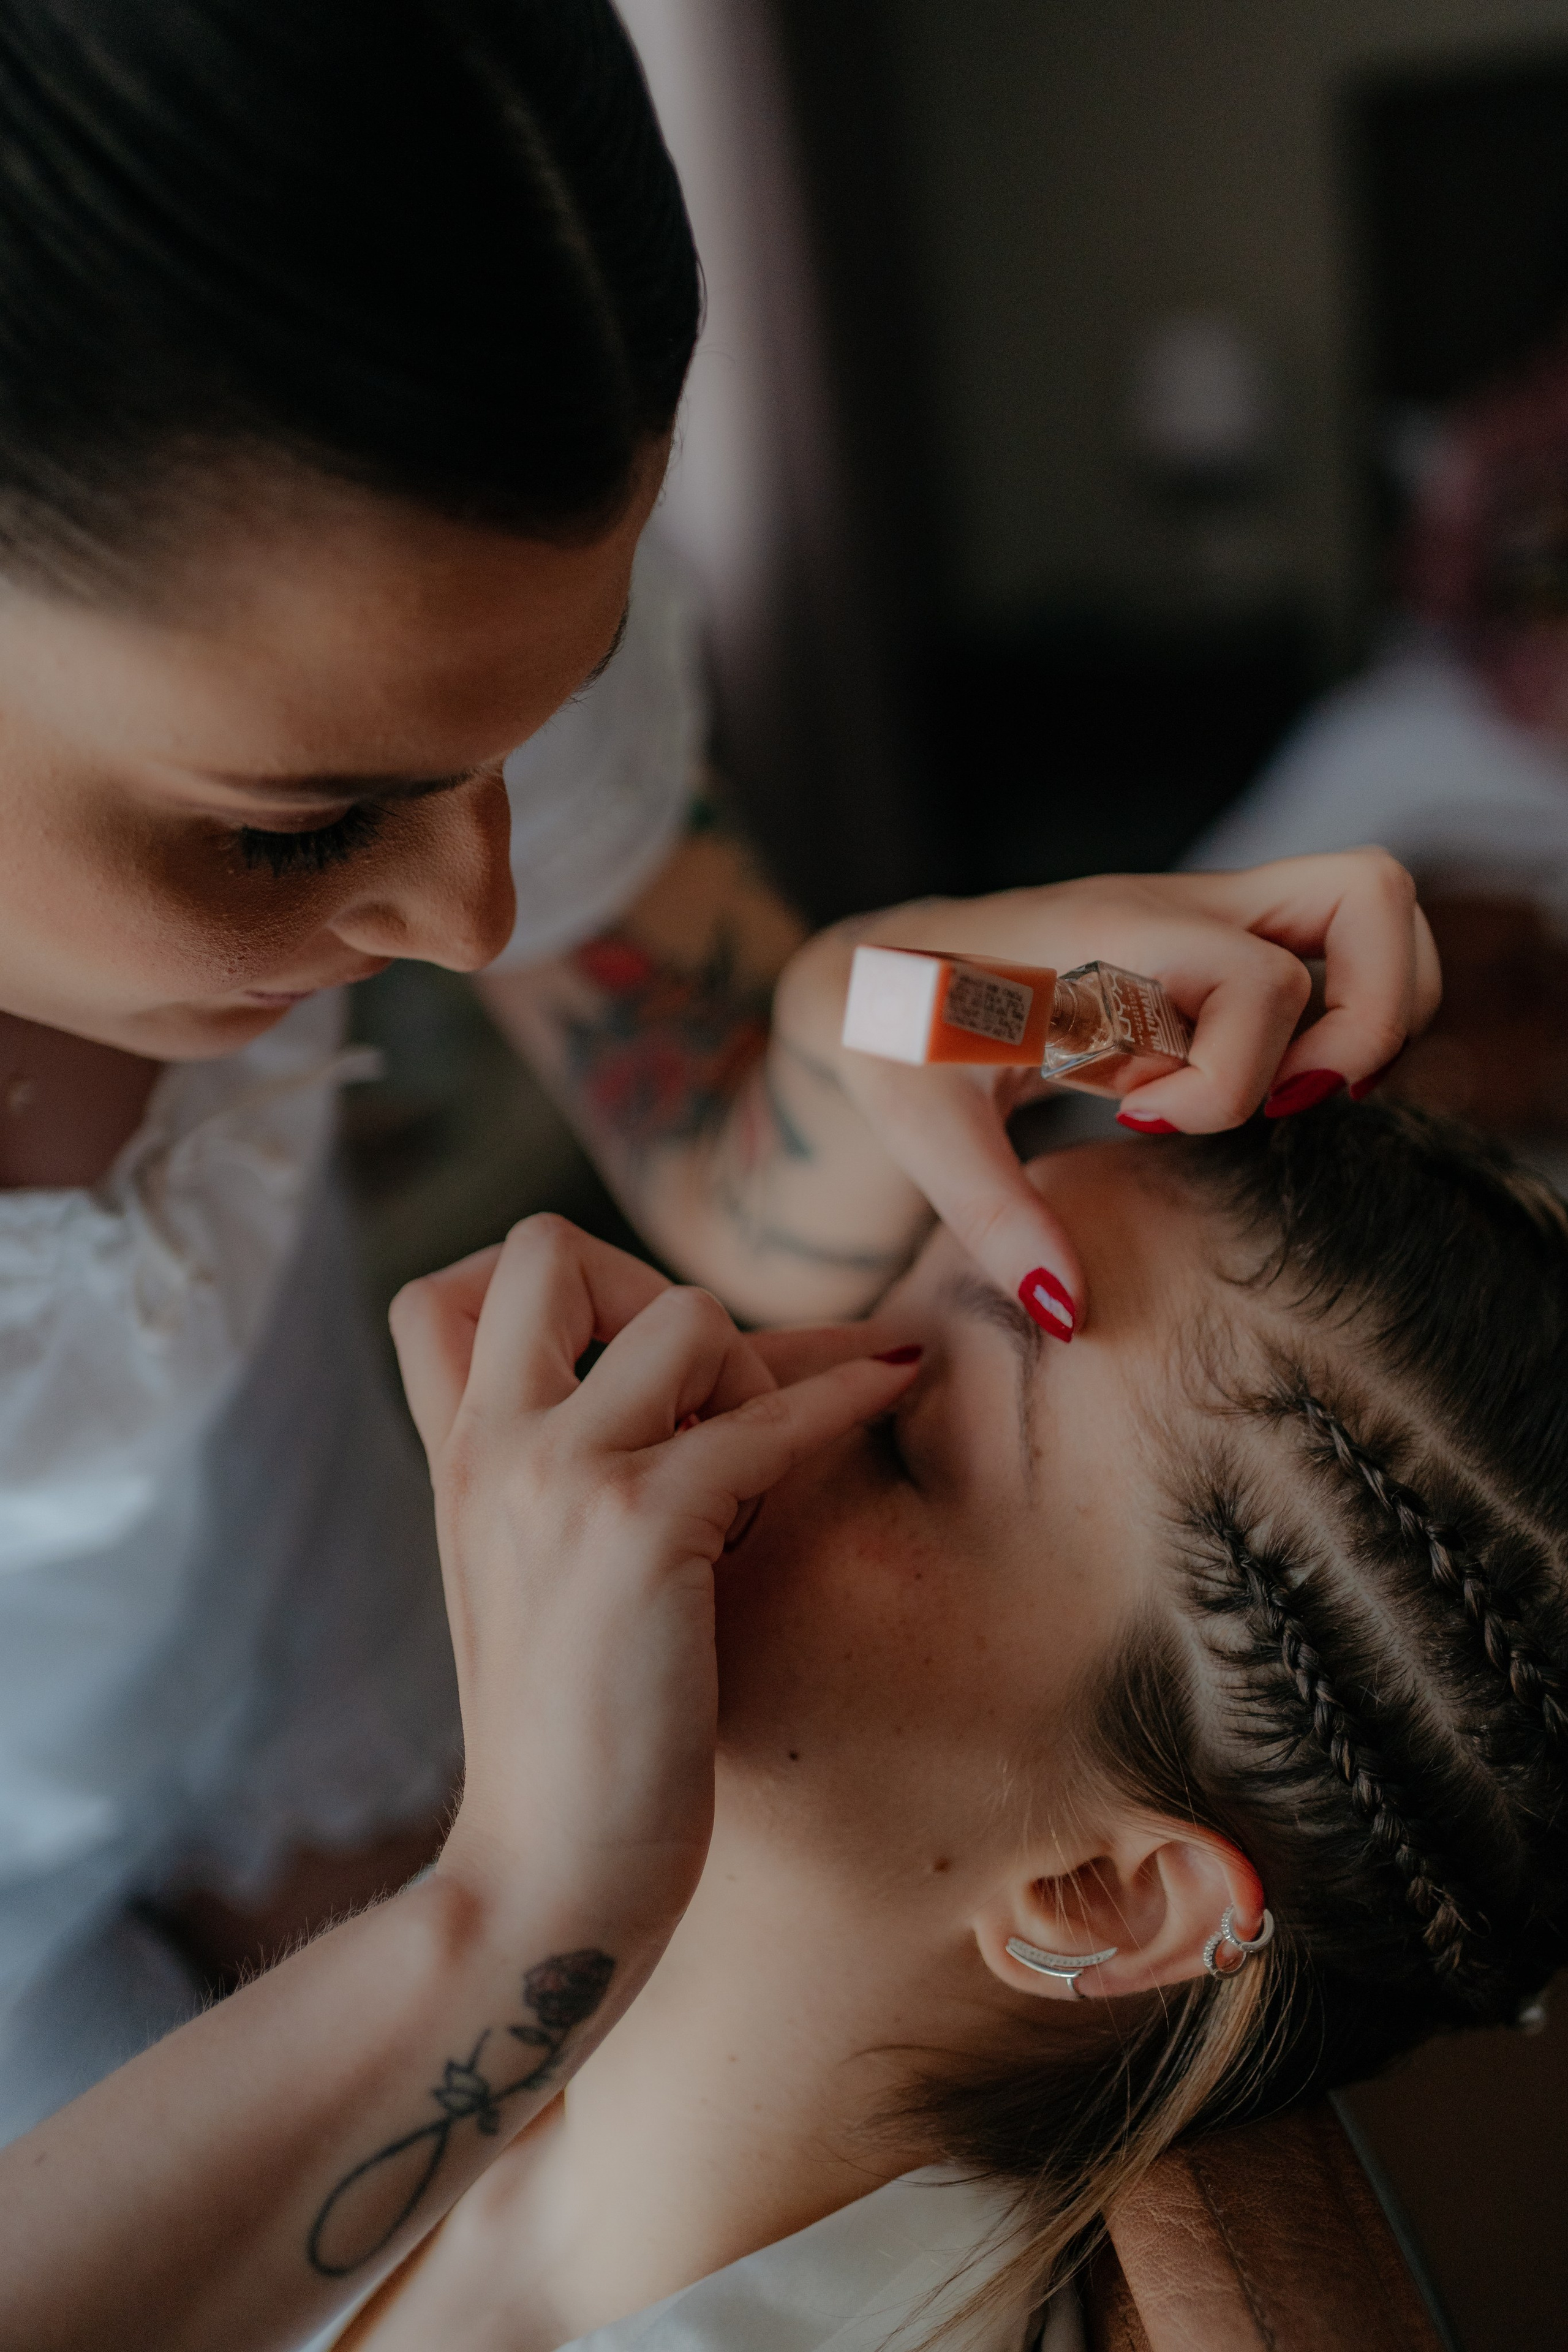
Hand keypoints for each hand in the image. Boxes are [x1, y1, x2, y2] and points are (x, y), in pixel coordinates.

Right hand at [388, 1216, 917, 1935]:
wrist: (541, 1879)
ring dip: (750, 1360)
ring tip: (769, 1449)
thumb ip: (559, 1479)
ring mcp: (562, 1479)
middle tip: (701, 1374)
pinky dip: (845, 1394)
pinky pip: (767, 1415)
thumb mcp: (526, 1581)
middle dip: (641, 1278)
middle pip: (547, 1245)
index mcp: (457, 1462)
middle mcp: (495, 1447)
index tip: (616, 1343)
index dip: (539, 1287)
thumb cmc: (563, 1740)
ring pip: (682, 1311)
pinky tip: (896, 1381)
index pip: (442, 1290)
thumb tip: (692, 1384)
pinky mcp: (644, 1529)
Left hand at [774, 850, 1438, 1333]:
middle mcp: (1182, 908)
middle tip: (1284, 1105)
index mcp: (1113, 937)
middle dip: (1368, 1021)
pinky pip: (1338, 952)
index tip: (1139, 1121)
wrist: (881, 974)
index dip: (1229, 1079)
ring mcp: (1211, 917)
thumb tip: (1070, 1312)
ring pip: (1375, 910)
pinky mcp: (1216, 946)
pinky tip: (1259, 1090)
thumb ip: (993, 1217)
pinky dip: (1342, 1021)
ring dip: (1371, 1017)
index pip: (1255, 982)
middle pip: (1370, 894)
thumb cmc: (895, 1039)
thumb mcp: (919, 1127)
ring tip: (1283, 1097)